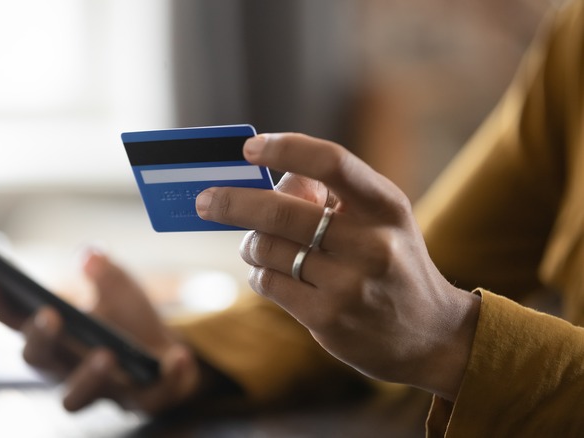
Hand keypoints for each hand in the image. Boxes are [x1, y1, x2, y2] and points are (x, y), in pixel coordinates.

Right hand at [0, 249, 203, 413]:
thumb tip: (89, 255)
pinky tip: (178, 358)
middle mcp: (65, 368)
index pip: (14, 321)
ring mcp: (100, 390)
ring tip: (107, 353)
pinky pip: (151, 397)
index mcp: (54, 337)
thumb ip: (105, 272)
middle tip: (51, 314)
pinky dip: (167, 377)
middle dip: (40, 339)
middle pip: (37, 361)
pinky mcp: (141, 402)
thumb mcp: (121, 289)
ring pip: (75, 398)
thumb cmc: (129, 322)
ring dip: (88, 376)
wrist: (168, 355)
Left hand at [195, 133, 480, 399]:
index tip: (250, 148)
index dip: (286, 149)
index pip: (332, 162)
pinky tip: (271, 273)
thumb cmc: (393, 264)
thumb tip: (270, 180)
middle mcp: (371, 243)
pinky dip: (259, 272)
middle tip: (205, 200)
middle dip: (232, 202)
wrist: (430, 336)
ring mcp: (349, 284)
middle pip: (281, 210)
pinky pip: (267, 282)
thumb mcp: (381, 220)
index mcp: (387, 206)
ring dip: (249, 243)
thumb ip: (332, 195)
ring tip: (255, 245)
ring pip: (266, 248)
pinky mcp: (327, 317)